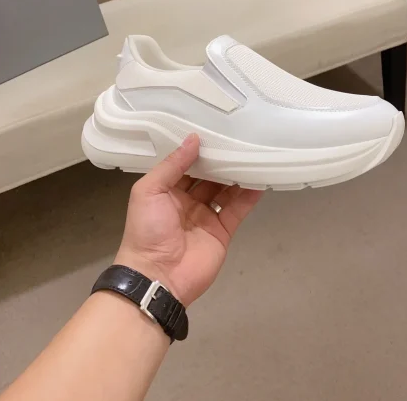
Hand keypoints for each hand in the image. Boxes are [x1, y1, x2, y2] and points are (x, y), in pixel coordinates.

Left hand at [114, 134, 262, 305]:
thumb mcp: (149, 191)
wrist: (158, 276)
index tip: (214, 131)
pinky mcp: (223, 231)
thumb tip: (193, 139)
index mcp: (166, 191)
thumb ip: (172, 165)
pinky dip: (249, 196)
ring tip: (253, 155)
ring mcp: (206, 217)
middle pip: (208, 177)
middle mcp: (187, 201)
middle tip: (238, 139)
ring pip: (225, 191)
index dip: (199, 151)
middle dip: (221, 161)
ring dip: (237, 175)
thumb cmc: (147, 230)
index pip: (185, 165)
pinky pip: (237, 209)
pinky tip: (259, 180)